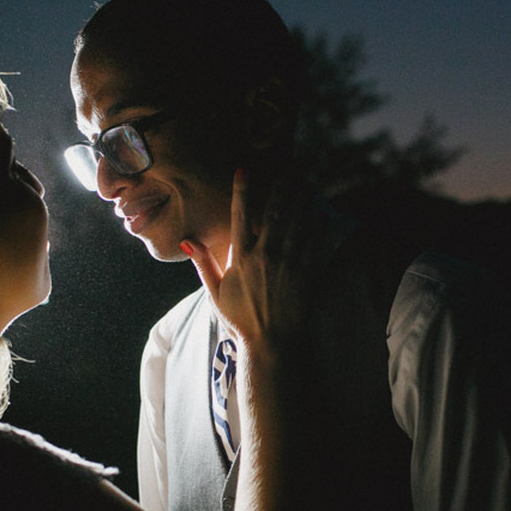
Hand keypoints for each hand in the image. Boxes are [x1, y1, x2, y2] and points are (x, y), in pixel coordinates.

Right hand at [181, 169, 328, 348]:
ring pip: (299, 223)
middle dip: (282, 186)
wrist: (272, 344)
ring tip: (306, 181)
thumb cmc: (241, 320)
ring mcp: (289, 264)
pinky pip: (317, 244)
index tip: (244, 169)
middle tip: (288, 166)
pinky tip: (323, 211)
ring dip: (303, 199)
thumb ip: (203, 263)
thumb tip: (186, 240)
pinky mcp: (308, 274)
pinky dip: (320, 225)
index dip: (242, 191)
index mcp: (242, 258)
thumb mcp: (215, 293)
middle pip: (276, 212)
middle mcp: (266, 256)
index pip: (240, 216)